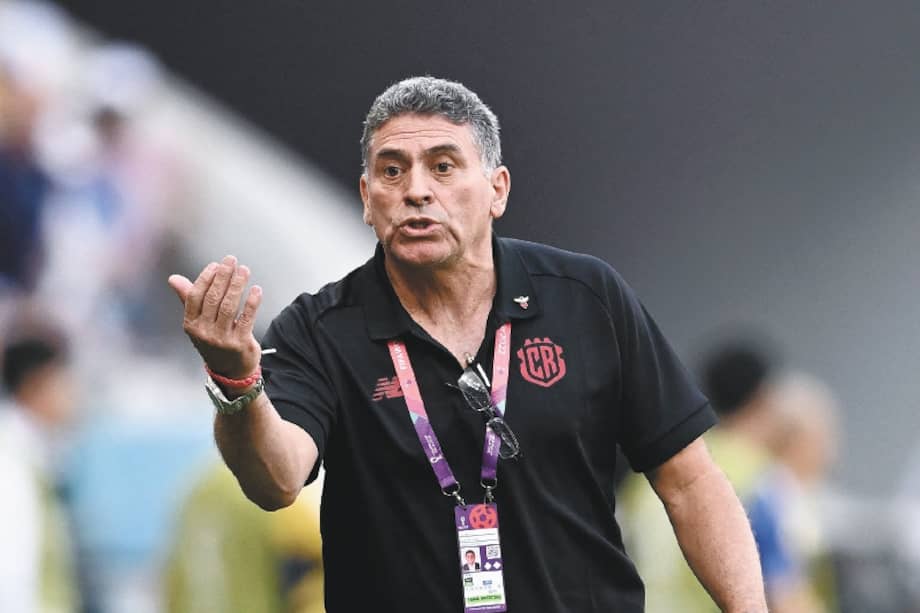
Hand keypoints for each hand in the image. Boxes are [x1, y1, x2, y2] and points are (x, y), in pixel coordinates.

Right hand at [168, 255, 262, 378]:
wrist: (230, 370)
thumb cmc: (214, 339)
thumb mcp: (199, 322)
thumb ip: (189, 299)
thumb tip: (173, 278)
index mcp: (191, 325)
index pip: (195, 297)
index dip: (205, 278)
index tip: (216, 265)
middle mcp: (204, 332)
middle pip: (213, 299)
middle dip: (223, 277)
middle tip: (231, 260)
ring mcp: (222, 339)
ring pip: (230, 306)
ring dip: (238, 285)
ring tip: (244, 270)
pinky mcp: (240, 343)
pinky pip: (247, 318)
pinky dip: (252, 302)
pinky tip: (256, 289)